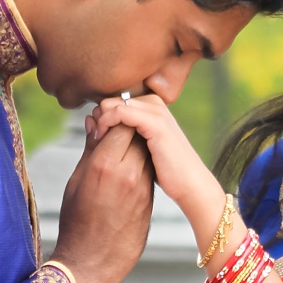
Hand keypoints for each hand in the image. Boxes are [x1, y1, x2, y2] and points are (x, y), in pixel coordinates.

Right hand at [50, 121, 153, 282]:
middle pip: (138, 134)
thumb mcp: (76, 181)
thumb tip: (94, 121)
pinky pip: (149, 171)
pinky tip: (127, 168)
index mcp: (105, 166)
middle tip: (114, 130)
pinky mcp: (150, 200)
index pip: (122, 123)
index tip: (104, 121)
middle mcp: (129, 174)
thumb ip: (90, 149)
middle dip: (128, 127)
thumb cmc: (76, 221)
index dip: (114, 118)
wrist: (92, 262)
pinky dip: (141, 163)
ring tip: (120, 148)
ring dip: (136, 144)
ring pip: (147, 151)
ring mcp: (143, 188)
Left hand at [89, 95, 217, 218]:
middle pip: (112, 99)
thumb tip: (91, 121)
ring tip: (97, 140)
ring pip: (113, 104)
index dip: (100, 116)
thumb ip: (121, 134)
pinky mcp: (155, 123)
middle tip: (94, 138)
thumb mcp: (139, 149)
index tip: (94, 135)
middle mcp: (154, 104)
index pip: (115, 101)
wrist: (190, 183)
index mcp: (151, 107)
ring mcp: (156, 111)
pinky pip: (121, 113)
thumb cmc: (166, 171)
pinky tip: (102, 139)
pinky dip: (107, 123)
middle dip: (99, 117)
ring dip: (101, 121)